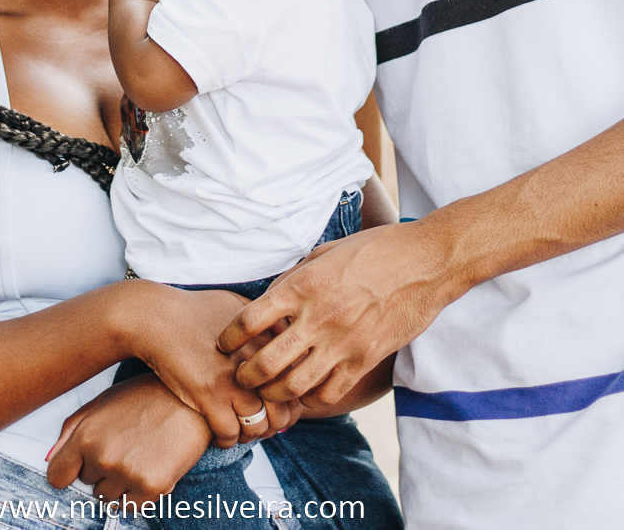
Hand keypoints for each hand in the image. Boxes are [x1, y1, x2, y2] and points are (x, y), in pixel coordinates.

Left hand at [46, 373, 210, 502]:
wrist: (192, 399)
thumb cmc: (147, 396)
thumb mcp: (104, 401)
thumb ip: (71, 429)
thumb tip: (49, 457)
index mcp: (86, 434)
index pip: (57, 475)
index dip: (70, 470)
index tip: (81, 464)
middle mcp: (102, 456)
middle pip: (87, 484)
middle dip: (101, 468)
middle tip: (125, 443)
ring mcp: (126, 474)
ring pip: (108, 497)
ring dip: (120, 481)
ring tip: (139, 452)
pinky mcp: (150, 488)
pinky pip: (131, 506)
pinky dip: (138, 492)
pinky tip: (151, 464)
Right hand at [129, 282, 293, 444]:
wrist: (156, 317)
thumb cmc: (195, 311)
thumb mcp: (238, 305)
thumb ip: (263, 322)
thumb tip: (284, 338)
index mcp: (267, 337)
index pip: (296, 381)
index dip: (288, 401)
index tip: (273, 406)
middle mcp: (256, 358)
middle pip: (284, 409)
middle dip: (274, 424)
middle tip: (259, 425)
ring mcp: (233, 378)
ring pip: (260, 427)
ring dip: (251, 436)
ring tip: (240, 431)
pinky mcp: (210, 395)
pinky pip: (230, 434)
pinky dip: (227, 440)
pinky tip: (219, 433)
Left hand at [217, 221, 453, 404]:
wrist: (424, 262)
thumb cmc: (374, 250)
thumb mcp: (325, 252)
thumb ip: (295, 276)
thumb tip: (269, 296)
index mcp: (303, 286)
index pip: (251, 320)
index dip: (230, 337)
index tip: (224, 343)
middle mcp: (318, 318)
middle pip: (266, 363)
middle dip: (245, 375)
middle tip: (239, 375)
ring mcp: (343, 343)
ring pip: (294, 386)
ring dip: (274, 392)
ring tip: (267, 389)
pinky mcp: (364, 360)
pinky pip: (328, 392)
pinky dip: (310, 397)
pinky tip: (304, 390)